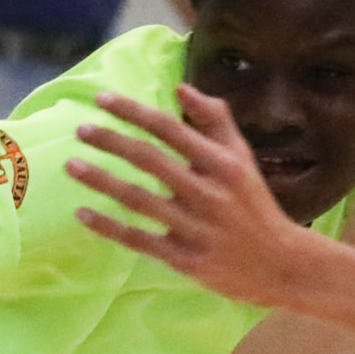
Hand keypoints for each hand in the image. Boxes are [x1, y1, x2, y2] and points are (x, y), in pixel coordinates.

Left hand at [65, 88, 312, 308]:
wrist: (282, 265)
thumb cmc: (255, 206)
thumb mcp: (243, 159)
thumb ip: (216, 121)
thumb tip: (181, 88)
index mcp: (223, 164)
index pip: (171, 128)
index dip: (134, 111)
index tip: (102, 98)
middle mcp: (209, 193)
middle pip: (149, 160)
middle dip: (110, 141)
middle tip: (79, 129)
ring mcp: (196, 228)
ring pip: (139, 199)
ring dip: (101, 181)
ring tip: (71, 165)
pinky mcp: (186, 259)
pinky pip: (139, 240)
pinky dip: (109, 226)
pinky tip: (83, 213)